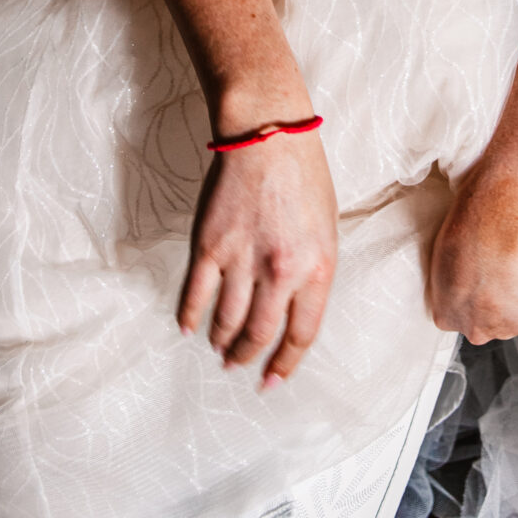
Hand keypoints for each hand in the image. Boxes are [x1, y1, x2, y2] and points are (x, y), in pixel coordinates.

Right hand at [179, 133, 337, 387]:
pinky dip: (190, 317)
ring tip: (219, 349)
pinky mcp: (209, 246)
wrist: (269, 138)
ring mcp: (242, 261)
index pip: (300, 334)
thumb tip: (294, 309)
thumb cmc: (304, 178)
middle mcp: (280, 272)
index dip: (285, 364)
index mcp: (317, 269)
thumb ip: (313, 273)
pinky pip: (196, 294)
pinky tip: (189, 328)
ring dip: (221, 341)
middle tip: (238, 366)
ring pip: (227, 320)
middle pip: (261, 335)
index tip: (272, 380)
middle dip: (248, 357)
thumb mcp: (327, 230)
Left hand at [428, 178, 517, 344]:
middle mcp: (474, 332)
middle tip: (500, 277)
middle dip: (492, 307)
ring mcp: (503, 331)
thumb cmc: (463, 243)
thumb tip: (465, 274)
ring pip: (512, 319)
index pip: (460, 317)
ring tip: (515, 271)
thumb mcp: (444, 263)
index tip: (479, 281)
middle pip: (485, 325)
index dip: (472, 298)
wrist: (493, 243)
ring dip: (515, 302)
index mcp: (446, 318)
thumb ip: (455, 283)